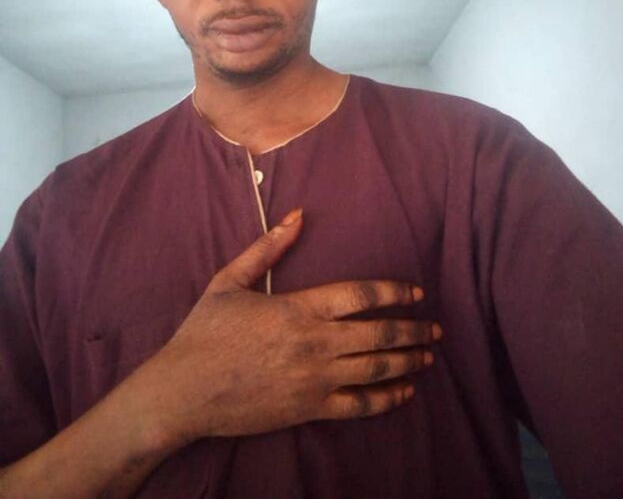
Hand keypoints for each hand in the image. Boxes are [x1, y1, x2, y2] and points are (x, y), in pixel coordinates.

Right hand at [145, 209, 440, 444]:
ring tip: (428, 356)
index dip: (395, 292)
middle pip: (379, 333)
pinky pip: (359, 406)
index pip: (362, 296)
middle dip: (413, 330)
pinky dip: (386, 399)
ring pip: (375, 368)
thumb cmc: (205, 332)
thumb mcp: (230, 280)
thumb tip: (297, 215)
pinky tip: (404, 392)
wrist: (183, 391)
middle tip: (436, 329)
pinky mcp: (309, 409)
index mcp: (299, 307)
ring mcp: (315, 379)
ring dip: (408, 361)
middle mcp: (315, 342)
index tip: (417, 293)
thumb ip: (267, 247)